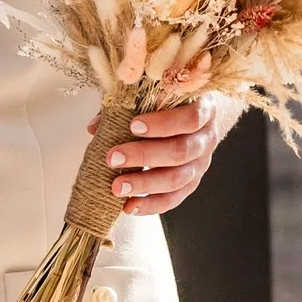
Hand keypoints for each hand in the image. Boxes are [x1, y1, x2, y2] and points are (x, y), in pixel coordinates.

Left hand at [97, 94, 237, 215]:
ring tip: (117, 187)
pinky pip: (173, 199)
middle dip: (144, 156)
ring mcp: (201, 164)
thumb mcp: (155, 95)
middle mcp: (206, 139)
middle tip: (113, 159)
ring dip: (144, 184)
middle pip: (181, 151)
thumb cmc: (170, 102)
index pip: (190, 118)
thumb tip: (95, 127)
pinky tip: (129, 206)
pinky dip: (150, 204)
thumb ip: (127, 105)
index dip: (162, 124)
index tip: (133, 126)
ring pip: (177, 179)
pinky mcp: (191, 184)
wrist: (199, 115)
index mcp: (204, 110)